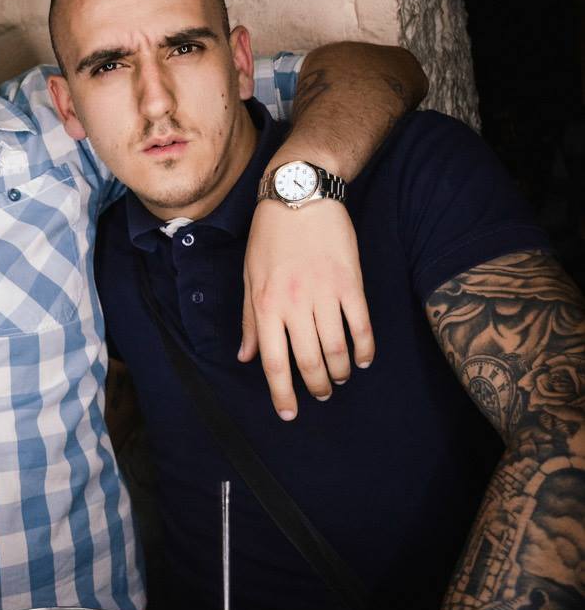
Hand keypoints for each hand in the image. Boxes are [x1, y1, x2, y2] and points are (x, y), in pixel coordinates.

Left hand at [239, 198, 374, 419]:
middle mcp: (294, 303)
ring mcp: (324, 293)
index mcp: (266, 304)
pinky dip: (363, 349)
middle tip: (319, 395)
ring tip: (337, 379)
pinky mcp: (350, 283)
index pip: (273, 362)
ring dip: (338, 372)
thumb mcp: (249, 276)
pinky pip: (361, 326)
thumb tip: (246, 357)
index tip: (288, 413)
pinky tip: (361, 360)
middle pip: (309, 361)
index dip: (281, 393)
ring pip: (336, 348)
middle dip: (315, 386)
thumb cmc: (269, 237)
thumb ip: (250, 320)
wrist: (300, 195)